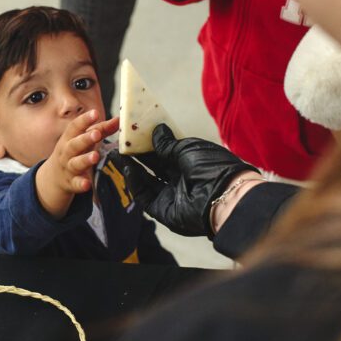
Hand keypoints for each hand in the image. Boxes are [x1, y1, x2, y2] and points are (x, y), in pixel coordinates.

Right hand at [36, 111, 118, 217]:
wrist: (54, 176)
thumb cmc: (74, 153)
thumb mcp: (83, 139)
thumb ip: (101, 129)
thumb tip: (118, 120)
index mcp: (69, 138)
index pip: (74, 127)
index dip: (84, 120)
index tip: (94, 113)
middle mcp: (66, 152)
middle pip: (74, 144)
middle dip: (85, 139)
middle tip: (97, 134)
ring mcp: (68, 168)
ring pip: (75, 163)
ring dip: (85, 160)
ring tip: (95, 156)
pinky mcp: (71, 183)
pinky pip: (75, 184)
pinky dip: (81, 184)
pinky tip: (87, 184)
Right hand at [123, 124, 257, 236]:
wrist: (223, 195)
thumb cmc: (211, 166)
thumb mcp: (188, 149)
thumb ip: (168, 143)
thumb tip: (157, 130)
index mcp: (190, 164)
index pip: (164, 154)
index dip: (148, 145)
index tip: (133, 136)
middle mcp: (180, 180)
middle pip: (153, 167)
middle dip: (136, 156)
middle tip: (119, 144)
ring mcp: (171, 196)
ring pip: (146, 182)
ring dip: (131, 169)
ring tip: (117, 155)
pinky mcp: (163, 210)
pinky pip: (145, 197)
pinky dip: (135, 184)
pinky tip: (128, 170)